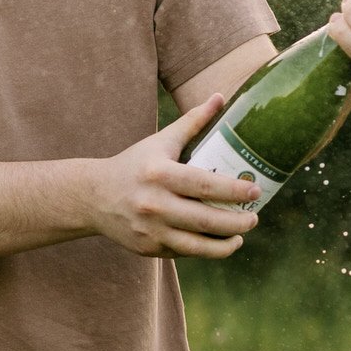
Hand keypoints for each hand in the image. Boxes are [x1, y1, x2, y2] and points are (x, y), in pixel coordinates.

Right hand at [87, 98, 260, 259]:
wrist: (94, 196)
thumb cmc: (135, 165)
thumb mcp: (160, 141)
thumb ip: (192, 122)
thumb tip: (220, 97)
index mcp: (159, 174)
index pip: (204, 184)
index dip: (234, 190)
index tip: (256, 192)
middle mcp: (154, 203)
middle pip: (205, 220)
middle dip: (237, 222)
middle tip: (254, 217)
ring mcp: (150, 229)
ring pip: (197, 245)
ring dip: (225, 244)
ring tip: (240, 236)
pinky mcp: (147, 247)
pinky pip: (183, 252)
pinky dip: (204, 250)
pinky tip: (218, 243)